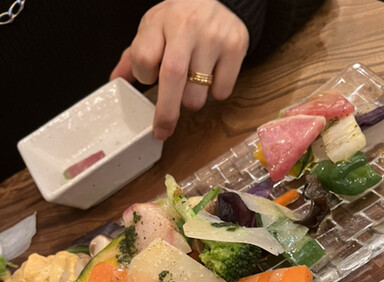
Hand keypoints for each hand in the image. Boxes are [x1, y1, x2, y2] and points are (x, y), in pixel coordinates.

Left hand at [110, 0, 248, 139]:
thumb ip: (135, 55)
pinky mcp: (236, 47)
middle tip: (162, 130)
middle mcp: (187, 27)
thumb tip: (116, 82)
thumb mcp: (154, 28)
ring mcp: (214, 37)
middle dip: (166, 112)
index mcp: (160, 21)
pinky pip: (221, 91)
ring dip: (191, 101)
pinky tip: (212, 76)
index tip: (149, 79)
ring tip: (192, 84)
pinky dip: (214, 93)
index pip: (144, 59)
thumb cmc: (181, 18)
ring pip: (197, 93)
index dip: (145, 76)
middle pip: (173, 77)